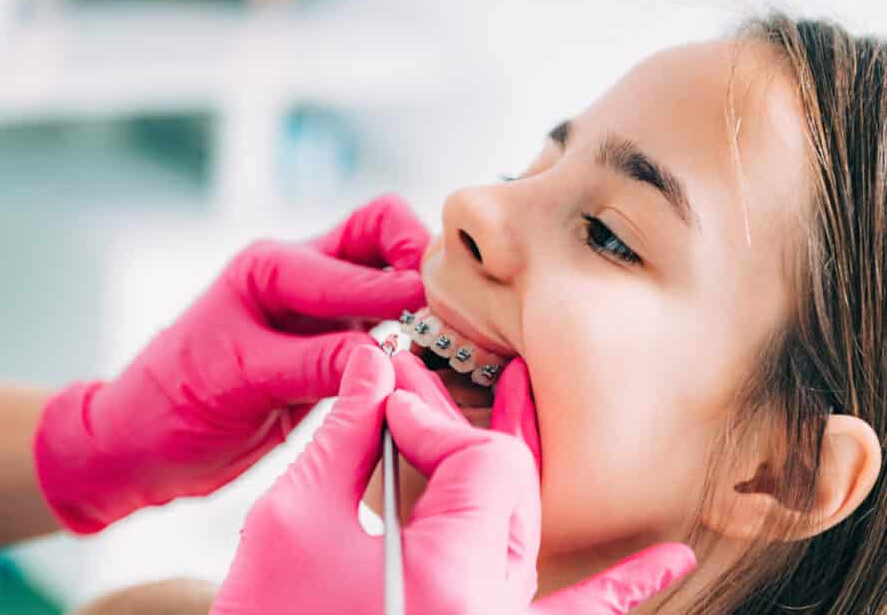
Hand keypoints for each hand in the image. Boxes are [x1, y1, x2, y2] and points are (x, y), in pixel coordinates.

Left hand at [34, 195, 429, 531]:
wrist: (141, 447)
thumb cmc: (170, 405)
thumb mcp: (241, 380)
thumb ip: (315, 363)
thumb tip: (386, 354)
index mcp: (270, 267)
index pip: (359, 257)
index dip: (404, 286)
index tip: (436, 318)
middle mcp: (299, 278)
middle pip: (382, 233)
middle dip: (420, 258)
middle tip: (449, 307)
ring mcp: (317, 314)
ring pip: (389, 279)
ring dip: (421, 299)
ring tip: (450, 336)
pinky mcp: (327, 351)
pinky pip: (383, 329)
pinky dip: (411, 338)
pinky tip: (426, 363)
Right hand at [212, 348, 695, 614]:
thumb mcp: (291, 523)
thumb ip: (342, 435)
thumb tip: (373, 368)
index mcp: (452, 582)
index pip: (484, 460)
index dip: (431, 418)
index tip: (382, 406)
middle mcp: (494, 613)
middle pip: (512, 489)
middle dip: (454, 436)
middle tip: (405, 395)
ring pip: (532, 532)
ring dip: (514, 467)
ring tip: (516, 392)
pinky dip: (617, 588)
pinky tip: (666, 560)